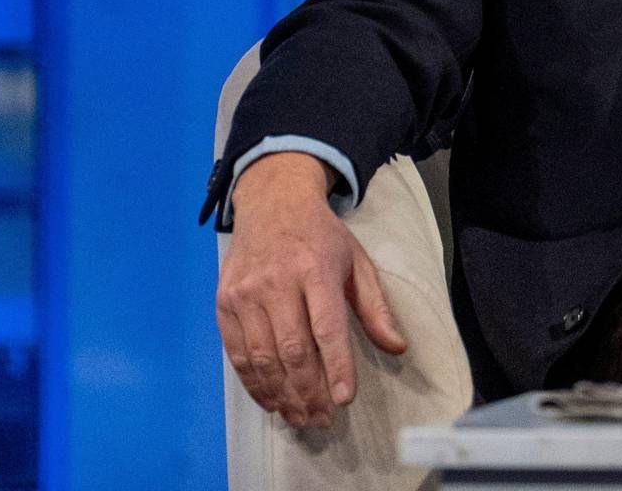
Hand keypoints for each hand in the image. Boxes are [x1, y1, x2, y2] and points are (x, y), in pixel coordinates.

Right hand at [216, 152, 407, 427]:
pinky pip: (238, 353)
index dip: (336, 366)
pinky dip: (254, 383)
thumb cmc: (322, 236)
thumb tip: (398, 347)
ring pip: (262, 358)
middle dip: (309, 391)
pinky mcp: (224, 303)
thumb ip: (375, 307)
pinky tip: (272, 400)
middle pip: (292, 349)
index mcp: (317, 269)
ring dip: (281, 394)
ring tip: (300, 417)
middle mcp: (277, 283)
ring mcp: (245, 294)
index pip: (327, 328)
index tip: (345, 398)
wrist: (272, 202)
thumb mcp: (357, 261)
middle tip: (323, 419)